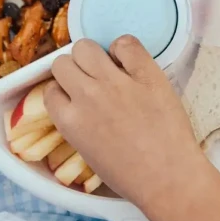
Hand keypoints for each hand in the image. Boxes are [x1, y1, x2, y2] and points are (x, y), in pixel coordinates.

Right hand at [44, 36, 208, 210]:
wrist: (170, 178)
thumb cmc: (131, 176)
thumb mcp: (89, 154)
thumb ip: (78, 126)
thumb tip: (82, 106)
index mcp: (69, 121)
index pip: (50, 90)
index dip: (63, 91)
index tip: (74, 96)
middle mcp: (87, 96)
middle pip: (62, 63)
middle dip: (73, 70)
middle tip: (90, 80)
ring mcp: (116, 82)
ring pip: (86, 47)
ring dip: (93, 56)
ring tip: (108, 68)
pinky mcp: (146, 73)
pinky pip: (125, 42)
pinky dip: (124, 49)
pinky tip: (131, 64)